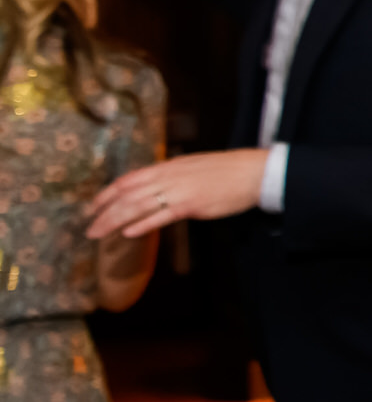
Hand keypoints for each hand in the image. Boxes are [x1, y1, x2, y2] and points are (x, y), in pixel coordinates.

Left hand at [85, 149, 268, 239]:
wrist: (252, 172)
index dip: (106, 194)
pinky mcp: (191, 205)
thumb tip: (155, 188)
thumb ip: (171, 177)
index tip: (92, 208)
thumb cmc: (226, 171)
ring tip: (100, 233)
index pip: (127, 180)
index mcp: (166, 167)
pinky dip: (143, 224)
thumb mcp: (191, 167)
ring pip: (137, 205)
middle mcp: (167, 177)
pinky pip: (161, 215)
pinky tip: (129, 233)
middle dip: (103, 212)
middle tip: (89, 228)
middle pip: (126, 195)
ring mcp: (178, 191)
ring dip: (115, 220)